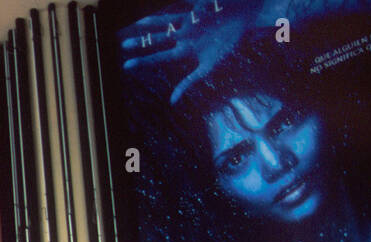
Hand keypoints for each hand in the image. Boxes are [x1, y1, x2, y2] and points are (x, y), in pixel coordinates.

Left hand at [120, 1, 252, 104]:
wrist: (247, 18)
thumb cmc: (230, 43)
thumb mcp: (209, 64)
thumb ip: (190, 81)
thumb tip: (171, 103)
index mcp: (186, 49)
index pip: (160, 57)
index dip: (144, 61)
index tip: (126, 65)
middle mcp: (184, 35)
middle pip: (159, 39)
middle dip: (143, 42)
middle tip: (124, 45)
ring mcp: (189, 20)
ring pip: (167, 21)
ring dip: (153, 23)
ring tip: (139, 23)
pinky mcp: (197, 6)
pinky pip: (184, 5)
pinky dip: (182, 7)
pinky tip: (167, 12)